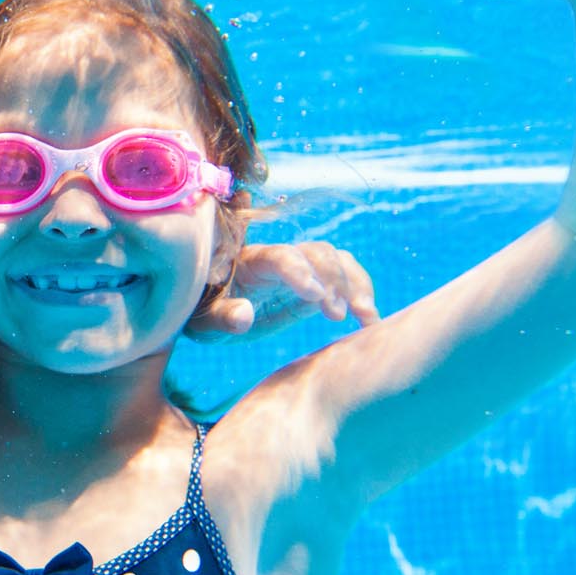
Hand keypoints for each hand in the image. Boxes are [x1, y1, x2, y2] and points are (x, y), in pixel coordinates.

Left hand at [188, 241, 378, 341]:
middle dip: (332, 279)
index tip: (315, 297)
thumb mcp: (206, 321)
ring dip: (355, 284)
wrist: (213, 309)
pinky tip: (370, 320)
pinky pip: (346, 276)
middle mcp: (281, 259)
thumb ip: (224, 317)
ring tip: (365, 317)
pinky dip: (361, 292)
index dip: (299, 271)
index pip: (279, 257)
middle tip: (337, 315)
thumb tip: (244, 315)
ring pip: (336, 260)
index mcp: (251, 262)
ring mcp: (302, 269)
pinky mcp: (316, 284)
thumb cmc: (205, 313)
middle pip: (315, 253)